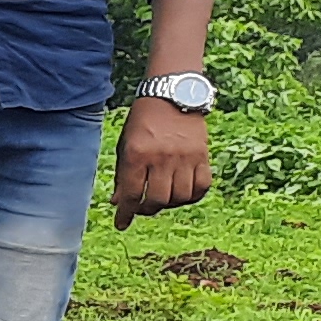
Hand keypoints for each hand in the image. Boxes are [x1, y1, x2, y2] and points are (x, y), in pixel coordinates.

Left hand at [113, 97, 211, 226]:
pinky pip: (201, 186)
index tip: (121, 224)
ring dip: (169, 204)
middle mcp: (161, 157)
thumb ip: (122, 174)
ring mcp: (184, 157)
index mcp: (136, 154)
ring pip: (179, 197)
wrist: (173, 96)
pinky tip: (182, 193)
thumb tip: (118, 203)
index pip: (130, 193)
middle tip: (142, 208)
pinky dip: (192, 195)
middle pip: (156, 199)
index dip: (125, 213)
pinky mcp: (202, 155)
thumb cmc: (143, 121)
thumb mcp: (125, 144)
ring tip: (162, 199)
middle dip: (146, 209)